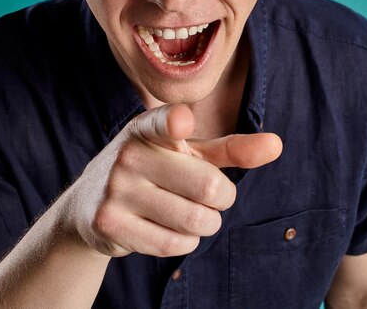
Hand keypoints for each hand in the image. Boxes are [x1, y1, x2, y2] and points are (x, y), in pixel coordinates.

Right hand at [67, 104, 281, 257]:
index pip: (165, 120)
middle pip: (209, 188)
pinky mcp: (108, 223)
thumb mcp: (187, 153)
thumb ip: (231, 149)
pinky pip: (172, 245)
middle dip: (221, 199)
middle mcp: (129, 153)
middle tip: (209, 196)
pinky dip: (185, 243)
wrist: (89, 204)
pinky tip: (170, 229)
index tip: (182, 121)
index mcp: (148, 127)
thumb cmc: (154, 170)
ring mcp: (115, 188)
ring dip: (206, 224)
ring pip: (195, 221)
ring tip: (189, 213)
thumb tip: (277, 144)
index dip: (176, 121)